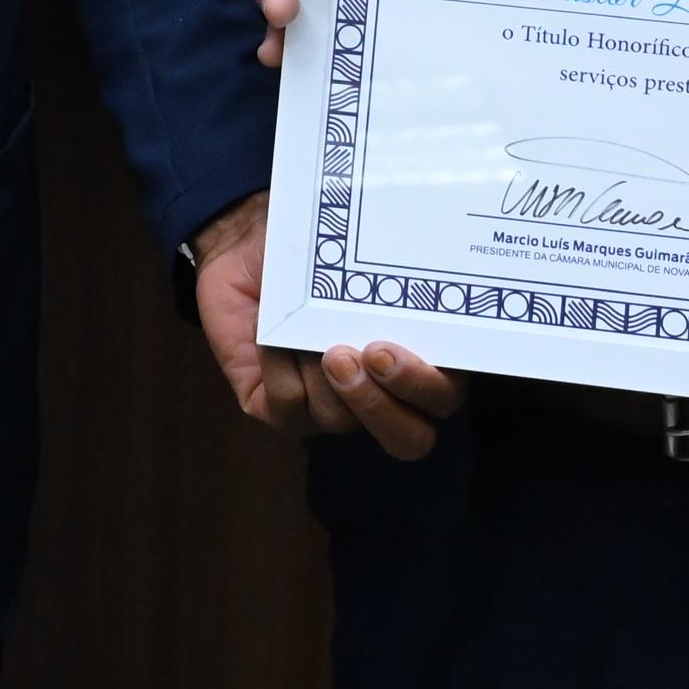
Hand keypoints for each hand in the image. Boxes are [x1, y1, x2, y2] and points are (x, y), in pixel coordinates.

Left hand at [194, 193, 461, 453]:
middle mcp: (380, 392)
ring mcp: (330, 407)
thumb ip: (379, 266)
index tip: (386, 349)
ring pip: (340, 422)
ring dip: (318, 373)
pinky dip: (277, 365)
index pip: (443, 395)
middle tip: (350, 357)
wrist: (246, 252)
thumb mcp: (348, 250)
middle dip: (382, 406)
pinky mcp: (281, 410)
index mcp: (413, 355)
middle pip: (409, 439)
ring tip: (299, 329)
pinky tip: (266, 330)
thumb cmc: (312, 249)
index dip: (425, 386)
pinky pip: (288, 406)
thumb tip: (397, 257)